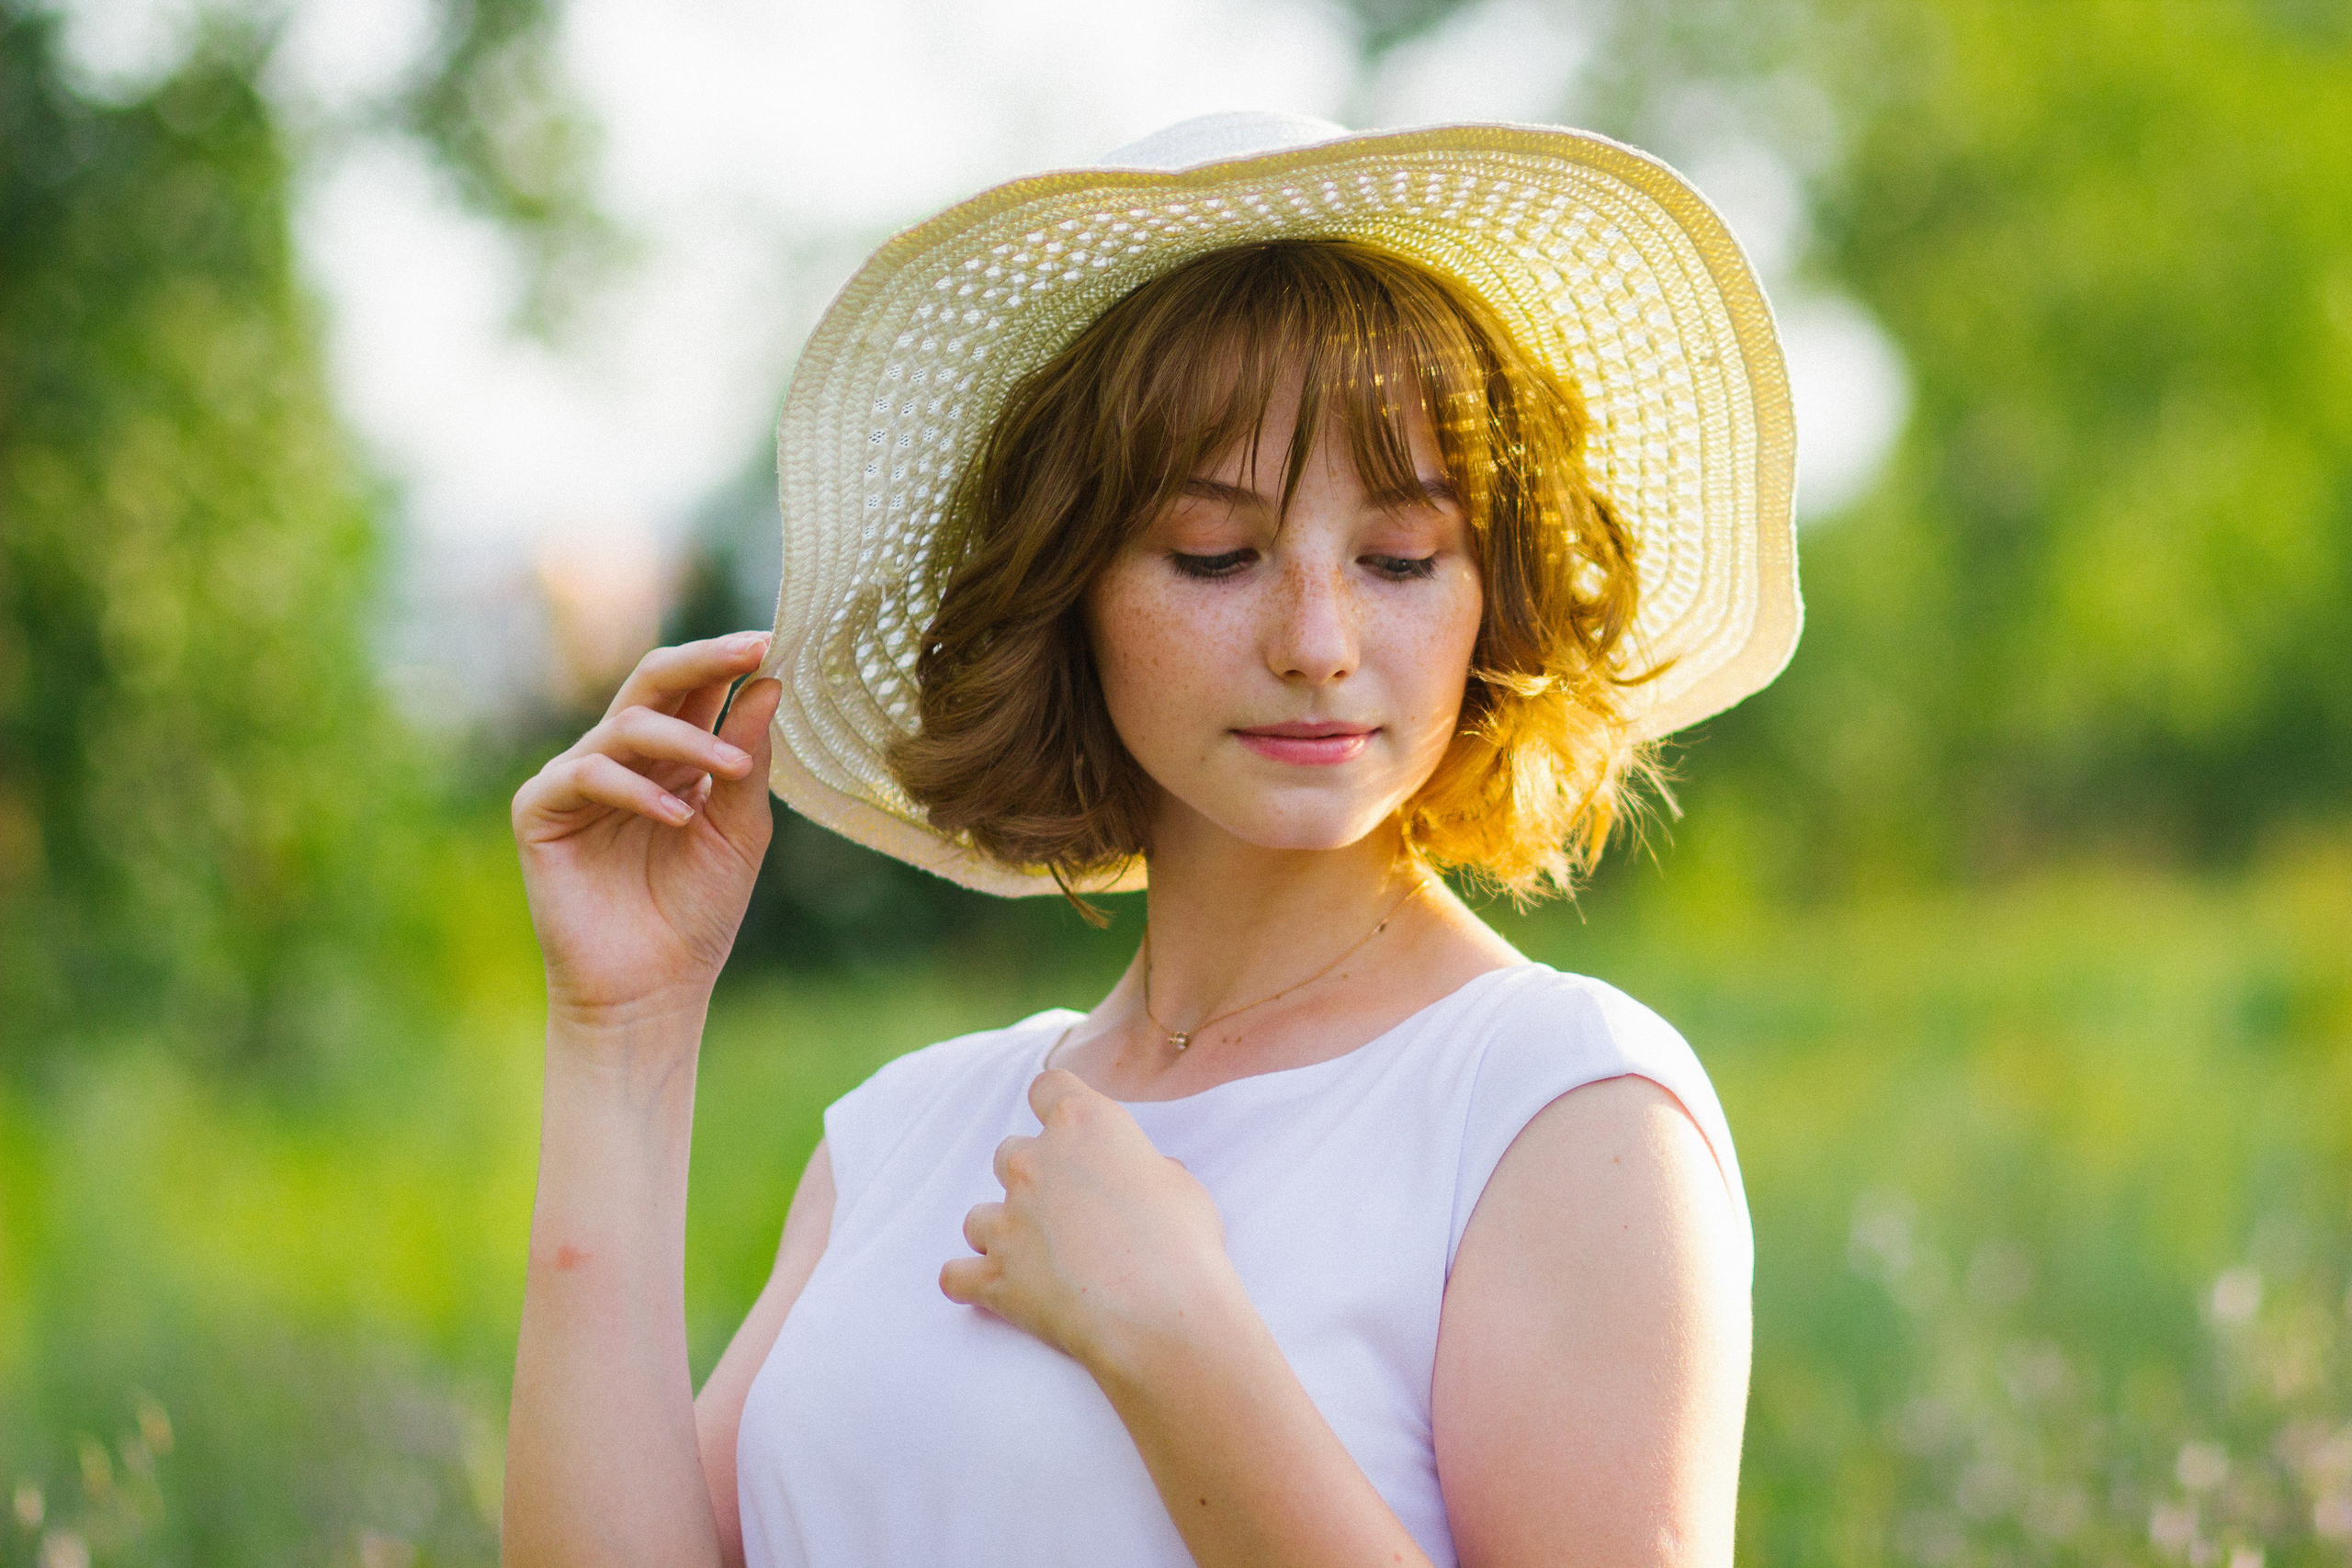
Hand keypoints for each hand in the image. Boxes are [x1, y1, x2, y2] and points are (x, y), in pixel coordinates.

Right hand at [511, 632, 783, 1024]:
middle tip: (751, 649)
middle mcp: (623, 756)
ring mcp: (578, 779)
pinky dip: (635, 790)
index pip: (696, 688)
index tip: (776, 639)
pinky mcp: (540, 810)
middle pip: (655, 680)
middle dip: (705, 660)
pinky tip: (677, 817)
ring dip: (687, 741)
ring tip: (733, 771)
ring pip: (628, 725)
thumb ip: (748, 760)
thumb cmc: (697, 912)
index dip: (730, 660)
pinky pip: (585, 774)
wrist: (651, 988)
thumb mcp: (739, 830)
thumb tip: (768, 683)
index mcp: (673, 755)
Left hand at [942, 1070, 1240, 1373]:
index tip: (1069, 1129)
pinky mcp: (994, 1274)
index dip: (1056, 1106)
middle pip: (1010, 1153)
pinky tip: (986, 1289)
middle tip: (1068, 1211)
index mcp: (1083, 1124)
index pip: (1048, 1087)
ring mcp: (1007, 1218)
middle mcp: (1033, 1162)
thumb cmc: (1183, 1245)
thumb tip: (1146, 1180)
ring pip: (978, 1215)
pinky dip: (968, 1281)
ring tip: (1036, 1260)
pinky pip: (955, 1275)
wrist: (1161, 1314)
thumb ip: (1149, 1172)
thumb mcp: (1181, 1187)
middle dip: (1033, 1178)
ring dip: (1001, 1231)